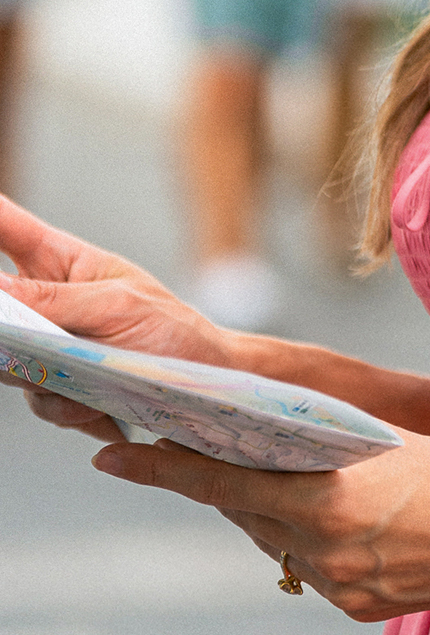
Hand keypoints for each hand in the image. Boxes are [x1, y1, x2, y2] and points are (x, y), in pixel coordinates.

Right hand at [0, 193, 233, 442]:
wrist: (206, 387)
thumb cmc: (172, 330)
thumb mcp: (117, 305)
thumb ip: (54, 300)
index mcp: (61, 263)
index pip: (9, 228)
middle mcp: (46, 304)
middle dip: (8, 324)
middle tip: (20, 331)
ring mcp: (46, 349)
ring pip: (7, 362)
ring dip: (38, 374)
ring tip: (81, 376)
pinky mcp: (56, 389)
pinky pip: (37, 401)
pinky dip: (65, 406)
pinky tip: (95, 404)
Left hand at [89, 431, 429, 620]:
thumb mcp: (393, 444)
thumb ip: (329, 452)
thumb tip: (274, 446)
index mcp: (329, 500)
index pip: (224, 482)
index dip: (164, 469)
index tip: (114, 456)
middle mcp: (326, 551)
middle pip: (248, 514)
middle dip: (226, 484)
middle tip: (194, 451)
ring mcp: (343, 586)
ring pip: (280, 544)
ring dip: (277, 515)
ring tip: (298, 484)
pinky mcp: (361, 609)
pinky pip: (316, 571)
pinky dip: (316, 546)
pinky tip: (342, 524)